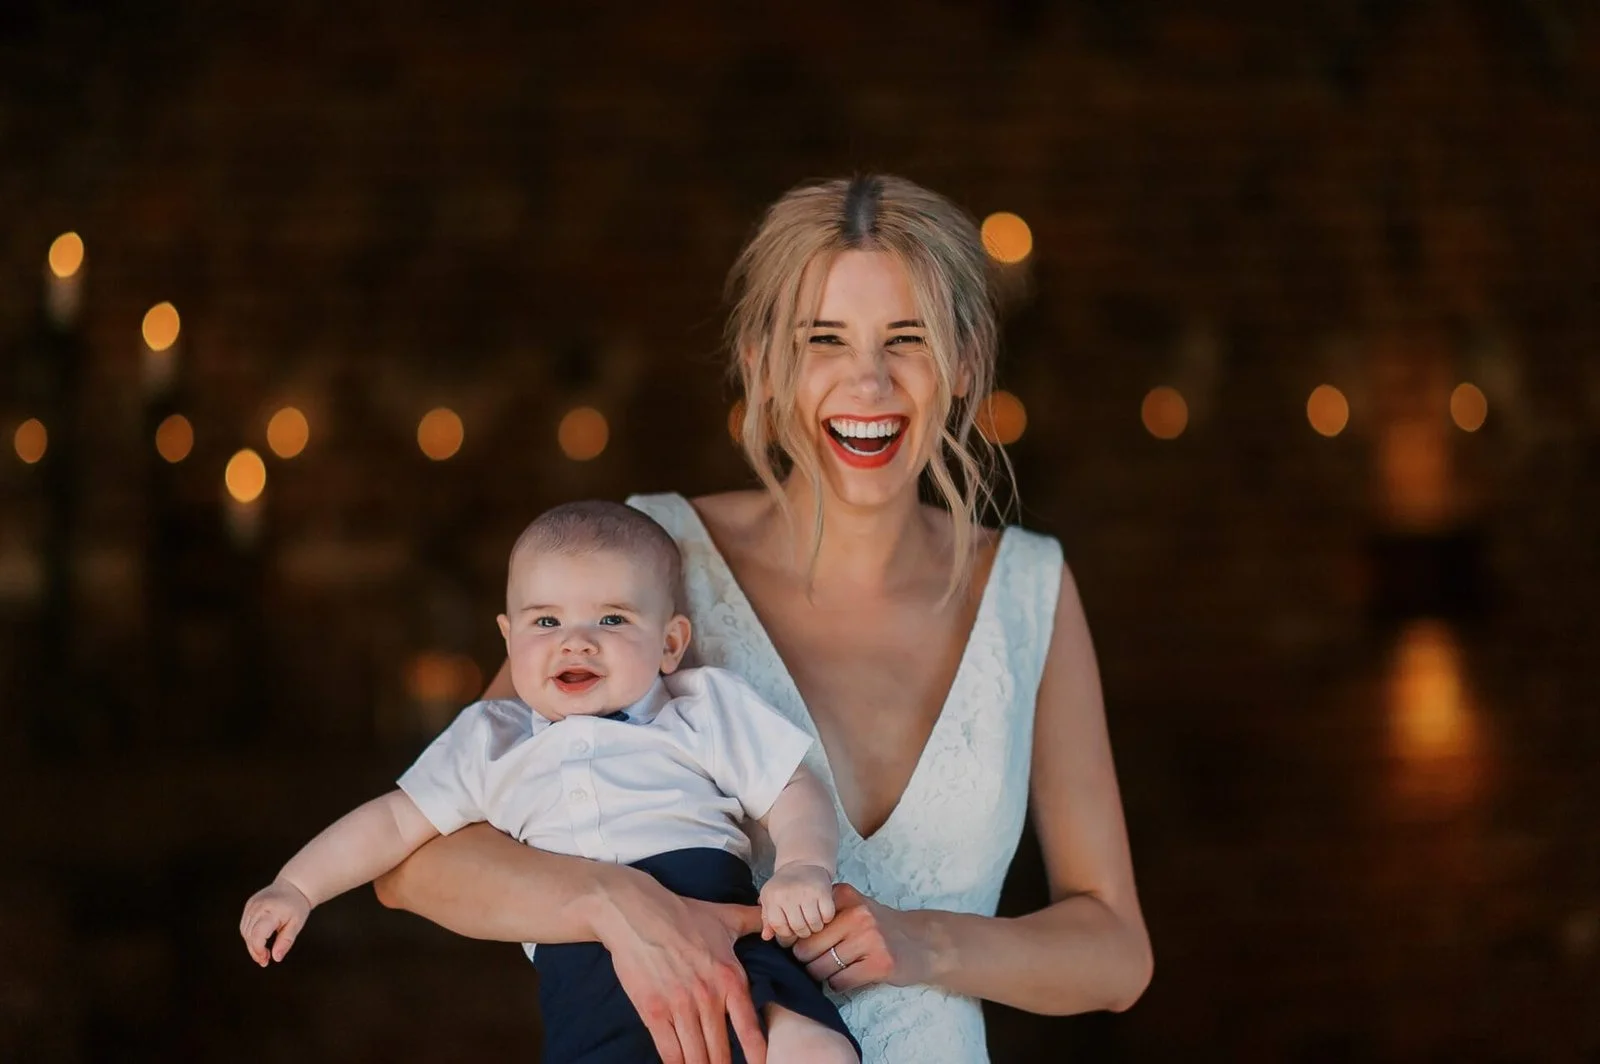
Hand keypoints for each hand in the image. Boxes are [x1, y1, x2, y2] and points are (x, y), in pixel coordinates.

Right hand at [240, 879, 311, 966]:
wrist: (293, 886)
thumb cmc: (297, 906)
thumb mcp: (296, 924)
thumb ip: (286, 941)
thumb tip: (276, 958)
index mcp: (272, 911)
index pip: (257, 934)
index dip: (258, 950)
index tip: (265, 960)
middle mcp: (258, 907)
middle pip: (249, 935)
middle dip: (255, 950)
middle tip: (265, 961)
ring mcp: (251, 905)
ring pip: (245, 931)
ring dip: (251, 945)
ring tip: (264, 953)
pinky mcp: (249, 905)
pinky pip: (245, 925)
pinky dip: (250, 936)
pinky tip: (260, 941)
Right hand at [595, 867, 768, 1063]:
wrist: (636, 913)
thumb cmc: (682, 914)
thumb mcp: (724, 916)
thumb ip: (753, 921)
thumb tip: (773, 921)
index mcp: (730, 977)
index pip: (750, 1028)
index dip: (758, 1054)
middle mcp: (708, 997)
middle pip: (721, 1051)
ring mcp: (679, 1006)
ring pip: (696, 1056)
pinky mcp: (653, 1012)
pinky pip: (669, 1052)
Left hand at [758, 862, 834, 940]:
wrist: (802, 863)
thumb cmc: (784, 886)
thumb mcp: (769, 899)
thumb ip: (767, 919)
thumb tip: (766, 937)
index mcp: (772, 897)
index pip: (779, 927)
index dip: (786, 933)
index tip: (790, 928)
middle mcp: (788, 894)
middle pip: (798, 927)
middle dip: (803, 932)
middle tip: (804, 926)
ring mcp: (806, 892)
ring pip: (814, 924)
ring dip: (816, 927)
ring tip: (813, 920)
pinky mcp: (823, 890)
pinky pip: (827, 916)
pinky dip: (827, 918)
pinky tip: (822, 912)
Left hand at [790, 882, 931, 992]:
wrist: (922, 942)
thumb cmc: (879, 927)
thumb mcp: (854, 907)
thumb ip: (823, 915)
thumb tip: (781, 937)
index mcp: (845, 896)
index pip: (802, 923)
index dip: (796, 940)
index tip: (802, 947)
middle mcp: (858, 914)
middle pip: (807, 949)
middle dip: (808, 962)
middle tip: (820, 962)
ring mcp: (870, 939)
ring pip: (821, 968)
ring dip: (824, 975)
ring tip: (838, 968)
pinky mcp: (880, 964)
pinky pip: (840, 982)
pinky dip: (839, 984)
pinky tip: (852, 975)